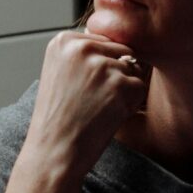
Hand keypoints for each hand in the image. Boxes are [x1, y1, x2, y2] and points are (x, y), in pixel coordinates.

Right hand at [26, 29, 148, 167]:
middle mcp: (81, 47)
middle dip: (115, 76)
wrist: (53, 150)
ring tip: (98, 108)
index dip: (100, 68)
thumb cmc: (59, 117)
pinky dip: (130, 105)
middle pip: (121, 52)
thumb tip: (123, 46)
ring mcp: (101, 66)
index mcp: (63, 41)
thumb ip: (85, 53)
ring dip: (123, 91)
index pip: (104, 42)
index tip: (79, 87)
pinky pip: (140, 88)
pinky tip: (107, 115)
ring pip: (132, 71)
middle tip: (91, 99)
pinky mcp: (119, 85)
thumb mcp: (61, 72)